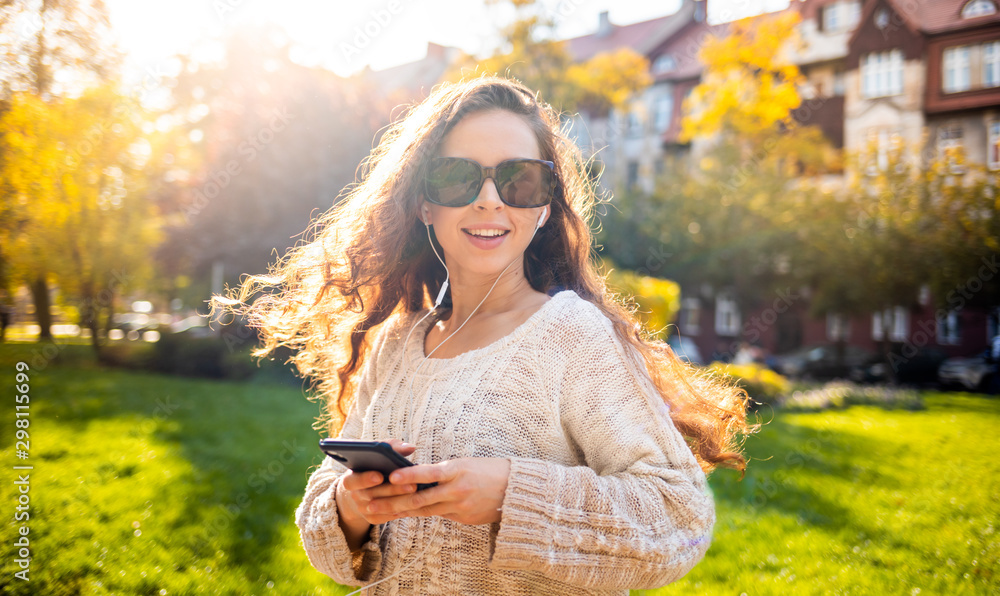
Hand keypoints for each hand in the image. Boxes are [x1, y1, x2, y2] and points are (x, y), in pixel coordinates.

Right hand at [336, 438, 419, 527]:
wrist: (359, 492)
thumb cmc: (371, 468)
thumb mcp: (375, 456)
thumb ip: (390, 447)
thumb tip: (410, 447)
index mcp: (350, 479)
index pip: (353, 481)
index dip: (365, 479)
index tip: (380, 476)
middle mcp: (354, 496)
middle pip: (371, 495)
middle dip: (392, 490)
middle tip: (411, 485)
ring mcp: (362, 509)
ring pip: (381, 508)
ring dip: (399, 501)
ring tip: (416, 494)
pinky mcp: (372, 518)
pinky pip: (386, 517)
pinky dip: (399, 511)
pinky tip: (413, 505)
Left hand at [366, 457, 511, 524]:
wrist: (516, 490)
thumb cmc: (489, 470)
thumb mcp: (465, 464)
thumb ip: (443, 473)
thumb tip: (418, 479)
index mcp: (457, 470)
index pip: (428, 473)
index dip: (409, 476)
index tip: (391, 476)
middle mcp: (456, 489)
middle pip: (419, 497)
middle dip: (392, 501)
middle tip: (370, 502)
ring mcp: (458, 506)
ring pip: (423, 509)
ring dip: (398, 511)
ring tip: (377, 512)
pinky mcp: (462, 518)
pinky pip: (436, 515)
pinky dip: (418, 513)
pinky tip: (401, 514)